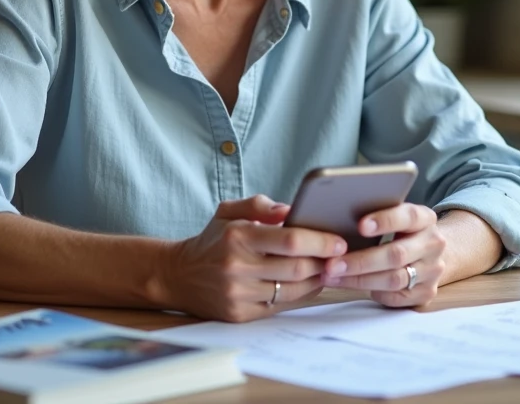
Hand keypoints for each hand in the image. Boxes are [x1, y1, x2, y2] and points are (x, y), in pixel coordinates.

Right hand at [162, 195, 347, 322]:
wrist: (178, 275)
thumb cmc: (212, 240)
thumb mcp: (229, 211)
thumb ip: (260, 205)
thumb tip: (291, 209)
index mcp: (238, 236)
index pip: (289, 240)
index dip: (320, 242)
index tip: (339, 241)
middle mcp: (237, 267)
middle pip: (296, 268)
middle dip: (324, 262)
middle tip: (340, 256)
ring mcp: (238, 294)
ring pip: (292, 290)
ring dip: (316, 280)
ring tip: (328, 268)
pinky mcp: (240, 315)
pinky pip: (280, 306)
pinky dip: (299, 294)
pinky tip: (308, 283)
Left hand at [321, 203, 445, 307]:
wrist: (430, 254)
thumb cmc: (401, 232)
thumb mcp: (397, 218)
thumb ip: (378, 218)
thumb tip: (337, 221)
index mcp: (426, 219)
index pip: (408, 217)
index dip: (385, 221)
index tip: (360, 226)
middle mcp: (433, 244)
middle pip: (397, 254)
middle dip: (361, 261)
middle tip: (332, 264)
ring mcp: (432, 271)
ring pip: (394, 279)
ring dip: (359, 280)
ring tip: (332, 277)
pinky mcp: (426, 293)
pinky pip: (395, 297)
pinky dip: (372, 292)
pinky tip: (352, 286)